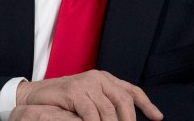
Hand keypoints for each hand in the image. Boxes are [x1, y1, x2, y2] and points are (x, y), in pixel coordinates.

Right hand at [16, 70, 162, 120]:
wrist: (35, 96)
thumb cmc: (64, 101)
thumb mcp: (89, 100)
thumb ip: (105, 104)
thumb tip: (127, 118)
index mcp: (105, 79)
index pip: (131, 90)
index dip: (146, 104)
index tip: (158, 118)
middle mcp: (98, 78)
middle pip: (123, 100)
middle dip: (129, 120)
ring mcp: (86, 83)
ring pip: (108, 109)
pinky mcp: (74, 90)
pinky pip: (91, 112)